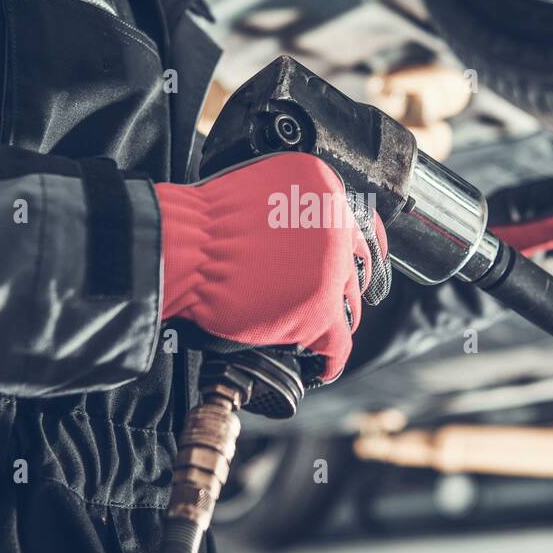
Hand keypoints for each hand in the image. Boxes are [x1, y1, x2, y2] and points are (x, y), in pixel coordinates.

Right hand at [157, 153, 389, 382]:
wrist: (188, 249)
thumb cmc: (207, 221)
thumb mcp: (264, 186)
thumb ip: (294, 204)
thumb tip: (300, 229)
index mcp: (325, 187)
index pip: (360, 224)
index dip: (362, 248)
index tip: (364, 258)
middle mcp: (337, 223)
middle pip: (356, 265)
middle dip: (345, 285)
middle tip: (333, 298)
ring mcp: (332, 268)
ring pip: (348, 304)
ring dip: (336, 319)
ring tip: (323, 332)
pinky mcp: (319, 310)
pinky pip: (338, 343)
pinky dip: (331, 359)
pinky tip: (324, 365)